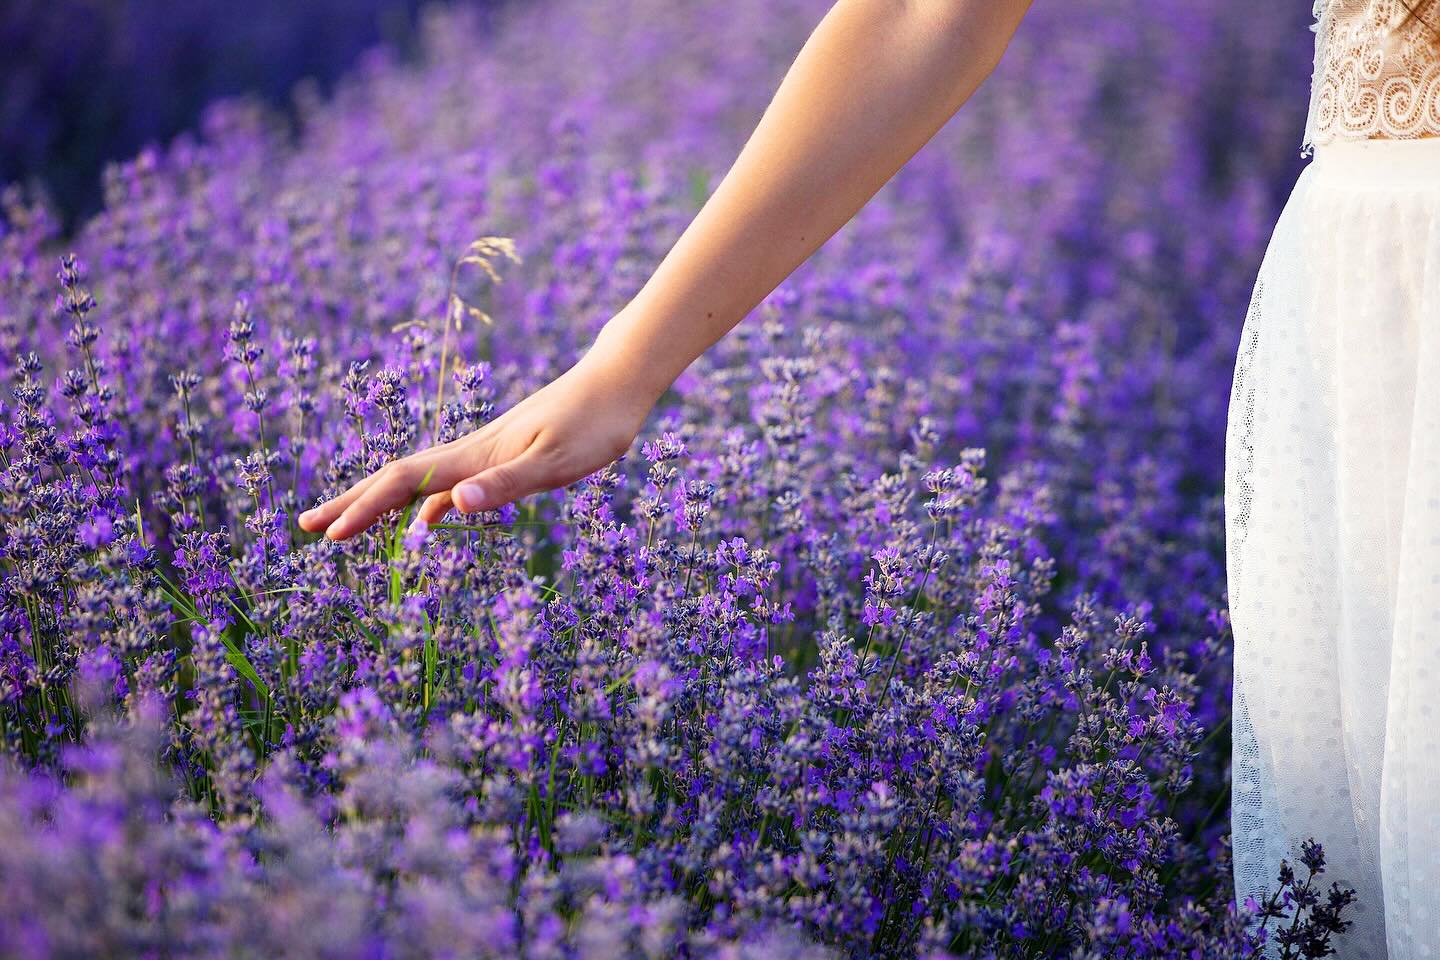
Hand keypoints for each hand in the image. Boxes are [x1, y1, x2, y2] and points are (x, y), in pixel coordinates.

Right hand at [298, 343, 659, 540]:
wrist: (618, 381)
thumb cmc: (595, 422)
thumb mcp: (557, 461)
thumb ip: (506, 484)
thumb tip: (451, 506)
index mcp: (476, 456)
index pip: (404, 483)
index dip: (363, 509)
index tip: (329, 536)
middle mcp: (472, 452)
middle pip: (397, 479)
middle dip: (352, 504)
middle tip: (308, 528)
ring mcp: (486, 452)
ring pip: (420, 482)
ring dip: (381, 504)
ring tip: (348, 526)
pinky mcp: (506, 455)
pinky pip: (451, 485)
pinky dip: (427, 505)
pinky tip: (427, 522)